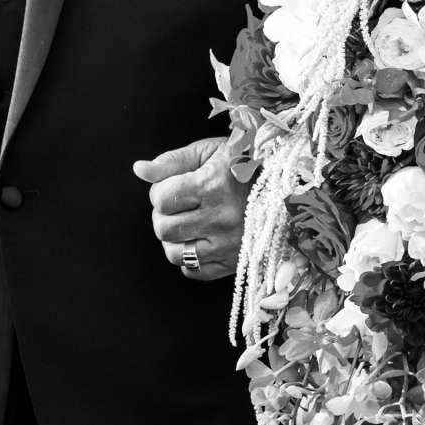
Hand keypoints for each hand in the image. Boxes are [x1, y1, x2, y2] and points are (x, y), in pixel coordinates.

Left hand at [134, 135, 245, 281]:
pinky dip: (190, 258)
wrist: (286, 189)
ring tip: (186, 223)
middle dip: (163, 216)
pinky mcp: (233, 263)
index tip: (173, 186)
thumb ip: (170, 162)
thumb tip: (139, 169)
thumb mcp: (208, 153)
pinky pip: (193, 271)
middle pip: (163, 228)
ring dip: (173, 239)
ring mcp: (228, 245)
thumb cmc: (243, 165)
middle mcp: (221, 218)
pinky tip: (199, 239)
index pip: (161, 199)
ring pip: (174, 254)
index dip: (160, 191)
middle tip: (179, 205)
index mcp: (214, 185)